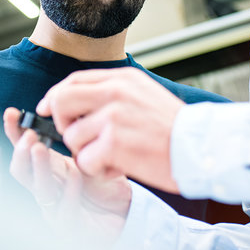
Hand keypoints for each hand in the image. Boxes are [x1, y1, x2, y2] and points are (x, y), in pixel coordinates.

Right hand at [3, 107, 131, 242]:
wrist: (126, 217)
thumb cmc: (108, 187)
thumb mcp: (95, 154)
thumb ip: (82, 138)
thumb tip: (74, 108)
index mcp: (51, 168)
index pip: (25, 149)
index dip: (15, 133)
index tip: (12, 115)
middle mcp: (49, 187)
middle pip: (22, 170)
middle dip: (21, 151)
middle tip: (29, 135)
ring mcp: (56, 208)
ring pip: (40, 190)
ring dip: (39, 168)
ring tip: (40, 149)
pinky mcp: (70, 227)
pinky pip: (64, 211)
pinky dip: (69, 191)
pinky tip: (76, 175)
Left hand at [37, 67, 183, 192]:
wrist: (204, 147)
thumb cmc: (176, 128)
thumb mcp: (145, 95)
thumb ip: (113, 94)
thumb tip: (78, 100)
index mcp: (123, 79)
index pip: (74, 80)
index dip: (54, 96)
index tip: (46, 109)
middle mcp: (115, 93)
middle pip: (61, 102)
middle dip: (61, 123)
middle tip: (78, 138)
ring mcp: (114, 117)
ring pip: (71, 137)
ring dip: (85, 153)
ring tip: (109, 157)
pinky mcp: (115, 144)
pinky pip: (85, 160)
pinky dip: (97, 170)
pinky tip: (117, 168)